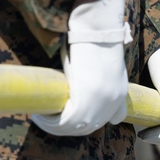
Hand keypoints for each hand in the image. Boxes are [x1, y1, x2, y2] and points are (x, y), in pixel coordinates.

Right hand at [32, 0, 130, 136]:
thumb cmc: (97, 43)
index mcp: (120, 95)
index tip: (70, 119)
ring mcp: (100, 104)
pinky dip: (50, 122)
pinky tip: (39, 116)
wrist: (97, 32)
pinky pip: (66, 122)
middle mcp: (112, 103)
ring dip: (55, 126)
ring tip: (41, 118)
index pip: (107, 120)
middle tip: (50, 120)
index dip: (87, 123)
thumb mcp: (106, 65)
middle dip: (67, 128)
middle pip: (87, 127)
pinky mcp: (86, 100)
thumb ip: (102, 81)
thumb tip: (85, 90)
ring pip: (75, 127)